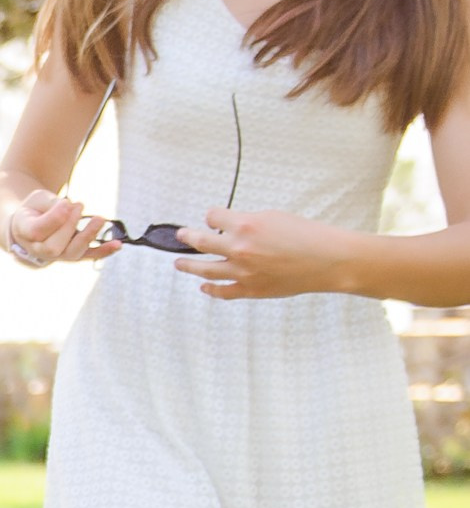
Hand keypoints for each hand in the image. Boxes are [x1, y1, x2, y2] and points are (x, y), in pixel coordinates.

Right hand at [3, 187, 113, 267]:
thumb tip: (70, 207)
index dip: (53, 218)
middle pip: (54, 246)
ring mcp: (57, 255)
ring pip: (72, 253)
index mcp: (24, 232)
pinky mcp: (73, 255)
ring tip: (99, 219)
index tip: (66, 202)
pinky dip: (104, 251)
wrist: (33, 225)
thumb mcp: (37, 199)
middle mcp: (38, 249)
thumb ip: (50, 203)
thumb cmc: (35, 209)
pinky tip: (118, 244)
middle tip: (78, 205)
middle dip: (69, 225)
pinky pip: (88, 256)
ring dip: (87, 236)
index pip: (37, 231)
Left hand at [176, 208, 354, 298]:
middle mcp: (239, 249)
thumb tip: (230, 228)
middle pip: (201, 242)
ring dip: (189, 266)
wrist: (328, 260)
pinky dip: (211, 290)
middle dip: (187, 236)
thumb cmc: (307, 235)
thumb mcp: (274, 217)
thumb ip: (248, 222)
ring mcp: (242, 272)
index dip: (212, 216)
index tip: (213, 218)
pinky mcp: (251, 289)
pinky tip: (203, 288)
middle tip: (180, 235)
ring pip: (205, 270)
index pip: (213, 217)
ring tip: (179, 263)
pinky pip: (224, 292)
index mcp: (245, 225)